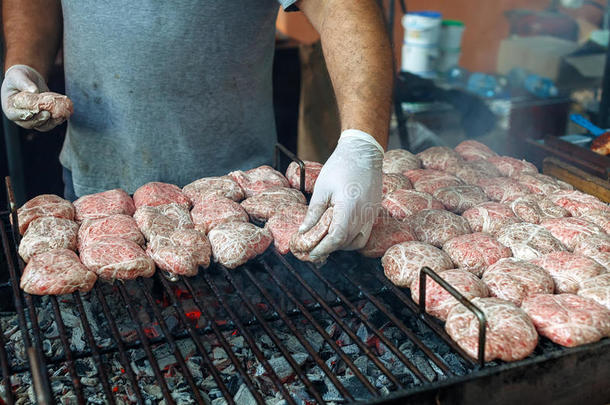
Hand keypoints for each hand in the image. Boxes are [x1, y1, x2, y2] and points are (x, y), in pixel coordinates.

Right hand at [1, 64, 60, 130]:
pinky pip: (50, 123)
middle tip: (48, 113)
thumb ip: (23, 83)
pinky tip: (64, 114)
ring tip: (59, 116)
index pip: (14, 115)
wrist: (29, 79)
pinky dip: (57, 120)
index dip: (23, 115)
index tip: (33, 111)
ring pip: (41, 126)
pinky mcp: (43, 117)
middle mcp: (20, 116)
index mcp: (9, 107)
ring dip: (51, 122)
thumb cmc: (19, 77)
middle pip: (29, 123)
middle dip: (39, 120)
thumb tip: (33, 91)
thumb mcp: (18, 76)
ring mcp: (32, 118)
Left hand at [299, 129, 383, 259]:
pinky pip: (364, 234)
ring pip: (357, 242)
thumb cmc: (341, 166)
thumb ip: (313, 212)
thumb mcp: (322, 189)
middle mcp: (364, 214)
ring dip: (341, 245)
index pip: (337, 237)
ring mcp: (371, 215)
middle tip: (313, 249)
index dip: (323, 248)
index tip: (312, 254)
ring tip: (326, 241)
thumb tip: (303, 231)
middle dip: (329, 249)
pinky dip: (351, 238)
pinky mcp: (374, 212)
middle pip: (346, 242)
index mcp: (349, 208)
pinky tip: (339, 232)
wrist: (363, 153)